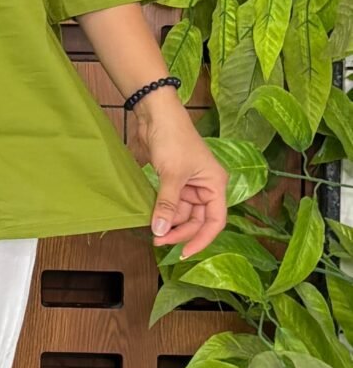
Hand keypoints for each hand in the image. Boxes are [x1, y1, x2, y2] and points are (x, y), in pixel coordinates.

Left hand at [130, 94, 228, 259]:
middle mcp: (205, 187)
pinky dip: (162, 211)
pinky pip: (171, 203)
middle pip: (197, 220)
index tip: (184, 253)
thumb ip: (167, 205)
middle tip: (157, 239)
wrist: (156, 114)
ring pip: (182, 213)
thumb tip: (160, 231)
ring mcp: (189, 184)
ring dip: (168, 221)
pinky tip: (151, 217)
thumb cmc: (173, 139)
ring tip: (151, 228)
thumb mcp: (172, 175)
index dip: (202, 239)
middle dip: (179, 231)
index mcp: (215, 184)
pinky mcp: (173, 181)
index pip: (215, 221)